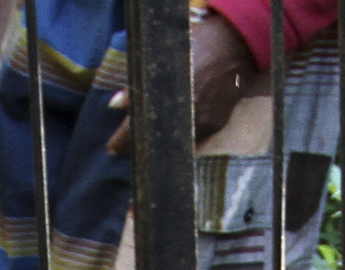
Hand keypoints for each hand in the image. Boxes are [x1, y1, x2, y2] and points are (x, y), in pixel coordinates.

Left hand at [102, 10, 257, 151]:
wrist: (233, 46)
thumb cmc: (193, 46)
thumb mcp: (160, 58)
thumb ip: (136, 83)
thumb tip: (115, 105)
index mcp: (163, 96)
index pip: (135, 127)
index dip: (121, 140)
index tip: (112, 148)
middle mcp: (181, 114)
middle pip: (154, 139)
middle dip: (140, 143)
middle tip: (129, 145)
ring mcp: (200, 122)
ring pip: (174, 141)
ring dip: (162, 141)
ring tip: (152, 137)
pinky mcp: (215, 125)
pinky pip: (194, 138)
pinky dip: (182, 135)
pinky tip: (176, 130)